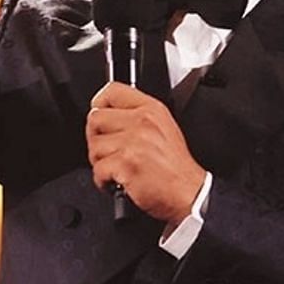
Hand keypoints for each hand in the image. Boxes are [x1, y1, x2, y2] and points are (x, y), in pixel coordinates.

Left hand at [87, 81, 207, 222]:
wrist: (189, 192)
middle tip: (106, 150)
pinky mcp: (126, 164)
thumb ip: (137, 116)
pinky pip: (98, 170)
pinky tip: (116, 181)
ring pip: (94, 147)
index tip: (99, 117)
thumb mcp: (164, 128)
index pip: (112, 91)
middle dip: (95, 138)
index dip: (99, 104)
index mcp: (151, 110)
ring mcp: (133, 143)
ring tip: (115, 168)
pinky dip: (103, 180)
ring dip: (100, 162)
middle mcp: (142, 123)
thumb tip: (106, 114)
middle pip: (95, 119)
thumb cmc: (176, 167)